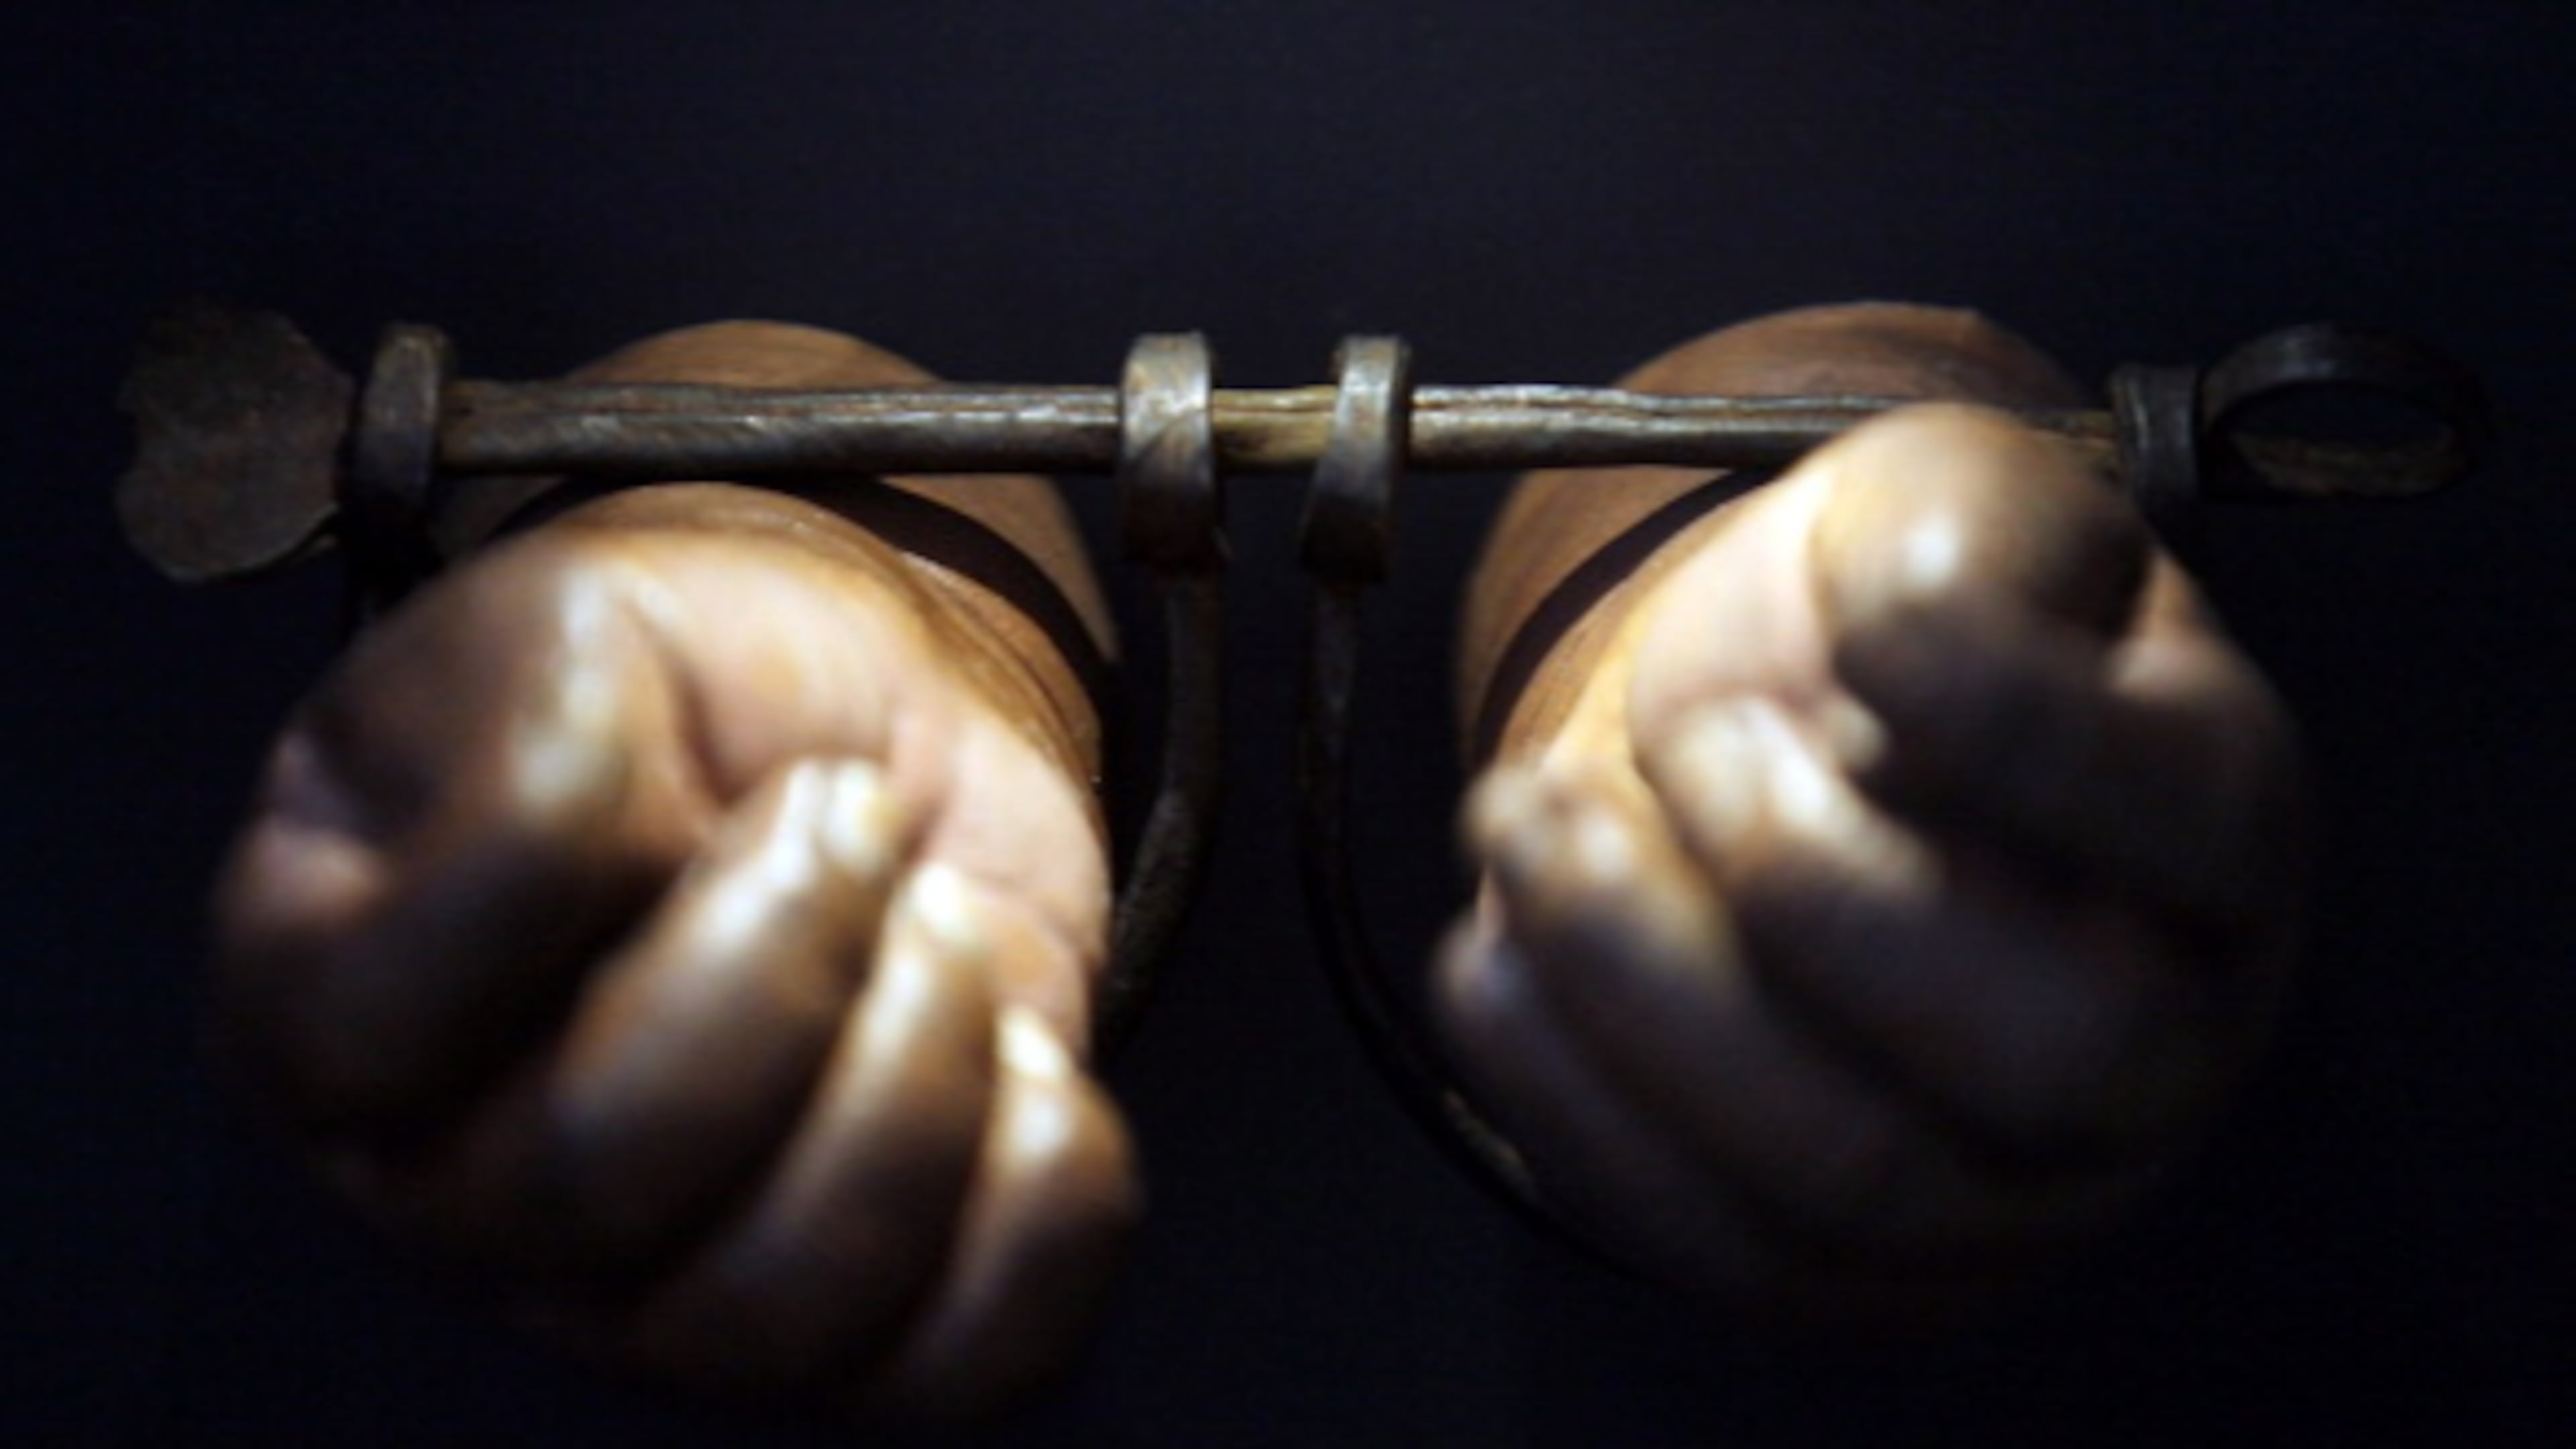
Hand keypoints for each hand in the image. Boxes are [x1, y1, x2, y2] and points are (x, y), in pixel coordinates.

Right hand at [210, 327, 1137, 1417]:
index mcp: (327, 1003)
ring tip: (939, 932)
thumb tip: (584, 823)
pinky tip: (1024, 1058)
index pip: (384, 1019)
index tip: (669, 737)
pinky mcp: (852, 1322)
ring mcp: (647, 1294)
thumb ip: (533, 710)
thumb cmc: (700, 693)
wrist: (872, 747)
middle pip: (601, 1177)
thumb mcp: (586, 622)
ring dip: (922, 1066)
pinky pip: (959, 1356)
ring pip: (781, 1300)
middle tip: (855, 824)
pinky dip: (1042, 1194)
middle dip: (789, 949)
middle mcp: (458, 1188)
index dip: (569, 856)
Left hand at [1441, 317, 2300, 1322]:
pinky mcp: (1841, 1267)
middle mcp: (2162, 1042)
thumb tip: (1905, 654)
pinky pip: (1706, 1243)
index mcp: (2220, 822)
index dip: (1994, 716)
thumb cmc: (1881, 621)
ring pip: (1843, 1172)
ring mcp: (2012, 1189)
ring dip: (1636, 979)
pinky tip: (1494, 951)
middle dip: (1798, 876)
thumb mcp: (1943, 501)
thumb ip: (1956, 542)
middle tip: (1682, 735)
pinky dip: (1565, 1094)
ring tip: (1522, 817)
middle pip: (2039, 1054)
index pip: (2175, 816)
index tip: (1858, 625)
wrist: (1774, 742)